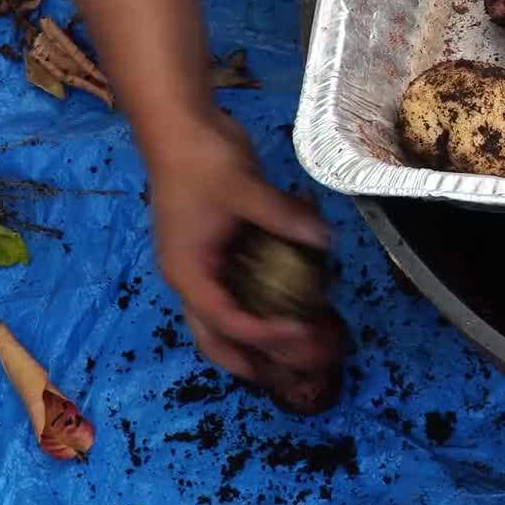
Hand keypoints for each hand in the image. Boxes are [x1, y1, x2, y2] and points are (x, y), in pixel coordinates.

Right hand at [147, 111, 339, 383]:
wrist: (180, 127)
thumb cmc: (201, 159)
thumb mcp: (243, 187)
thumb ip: (282, 216)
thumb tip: (323, 239)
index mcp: (188, 272)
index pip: (226, 321)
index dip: (264, 334)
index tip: (303, 333)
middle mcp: (191, 278)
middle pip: (215, 339)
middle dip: (252, 363)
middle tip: (295, 378)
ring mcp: (202, 268)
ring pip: (225, 323)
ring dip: (257, 344)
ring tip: (295, 359)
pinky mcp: (217, 254)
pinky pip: (237, 295)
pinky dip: (261, 311)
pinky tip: (292, 313)